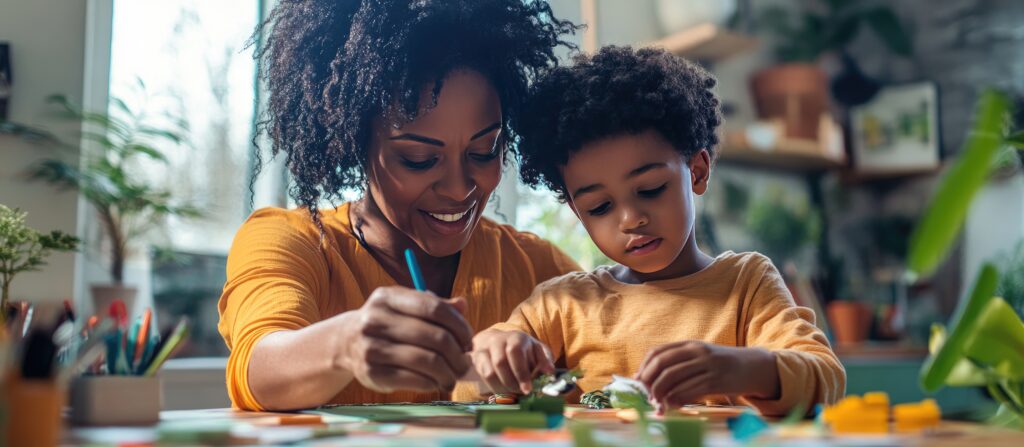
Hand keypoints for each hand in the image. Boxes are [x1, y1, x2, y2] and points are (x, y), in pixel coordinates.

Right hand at [335, 286, 473, 393]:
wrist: (346, 342)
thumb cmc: (389, 323)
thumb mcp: (407, 307)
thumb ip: (436, 306)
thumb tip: (463, 305)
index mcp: (388, 297)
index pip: (434, 308)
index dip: (458, 325)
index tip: (468, 340)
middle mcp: (375, 320)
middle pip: (434, 337)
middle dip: (457, 353)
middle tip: (465, 363)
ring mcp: (371, 347)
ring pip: (426, 361)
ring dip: (448, 372)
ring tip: (454, 376)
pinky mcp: (371, 373)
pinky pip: (414, 380)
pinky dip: (432, 383)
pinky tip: (436, 382)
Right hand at [471, 329, 554, 394]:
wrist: (496, 341)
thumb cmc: (521, 349)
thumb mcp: (535, 350)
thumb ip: (544, 359)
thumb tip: (550, 371)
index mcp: (515, 337)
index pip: (515, 352)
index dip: (521, 372)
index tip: (527, 389)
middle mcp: (497, 340)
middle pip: (500, 363)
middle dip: (511, 383)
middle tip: (519, 393)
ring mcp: (484, 348)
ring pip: (489, 371)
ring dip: (501, 387)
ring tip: (511, 393)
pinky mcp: (476, 358)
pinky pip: (482, 376)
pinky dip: (492, 386)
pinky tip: (501, 390)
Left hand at [634, 341, 778, 411]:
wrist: (753, 367)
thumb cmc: (722, 364)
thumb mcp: (700, 356)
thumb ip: (679, 364)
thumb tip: (651, 379)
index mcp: (689, 344)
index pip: (658, 352)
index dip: (644, 367)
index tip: (637, 381)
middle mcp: (696, 352)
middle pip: (662, 364)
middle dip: (649, 381)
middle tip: (646, 395)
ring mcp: (706, 365)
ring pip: (673, 378)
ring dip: (660, 393)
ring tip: (657, 404)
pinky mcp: (716, 380)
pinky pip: (689, 390)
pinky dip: (676, 400)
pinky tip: (672, 406)